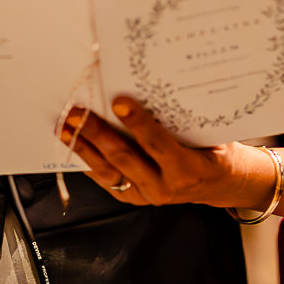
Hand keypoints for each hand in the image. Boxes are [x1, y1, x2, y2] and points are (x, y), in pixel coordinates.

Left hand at [58, 95, 273, 213]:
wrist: (220, 184)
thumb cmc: (215, 150)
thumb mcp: (210, 133)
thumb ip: (182, 118)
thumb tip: (150, 85)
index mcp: (187, 169)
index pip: (157, 144)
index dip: (137, 123)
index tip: (118, 102)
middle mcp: (164, 187)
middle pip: (124, 157)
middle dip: (97, 133)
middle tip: (76, 112)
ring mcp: (146, 196)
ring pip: (108, 171)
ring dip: (83, 147)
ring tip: (63, 127)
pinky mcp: (133, 198)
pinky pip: (106, 180)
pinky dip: (87, 161)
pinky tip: (71, 144)